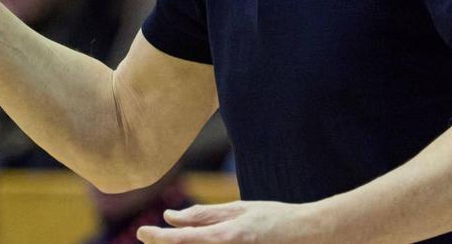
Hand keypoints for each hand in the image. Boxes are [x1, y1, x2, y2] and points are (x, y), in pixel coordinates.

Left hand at [136, 201, 321, 242]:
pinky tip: (203, 238)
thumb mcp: (240, 210)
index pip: (182, 240)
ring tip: (171, 238)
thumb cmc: (275, 219)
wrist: (310, 236)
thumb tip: (172, 217)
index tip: (141, 233)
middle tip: (151, 237)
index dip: (158, 238)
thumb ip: (205, 216)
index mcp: (225, 237)